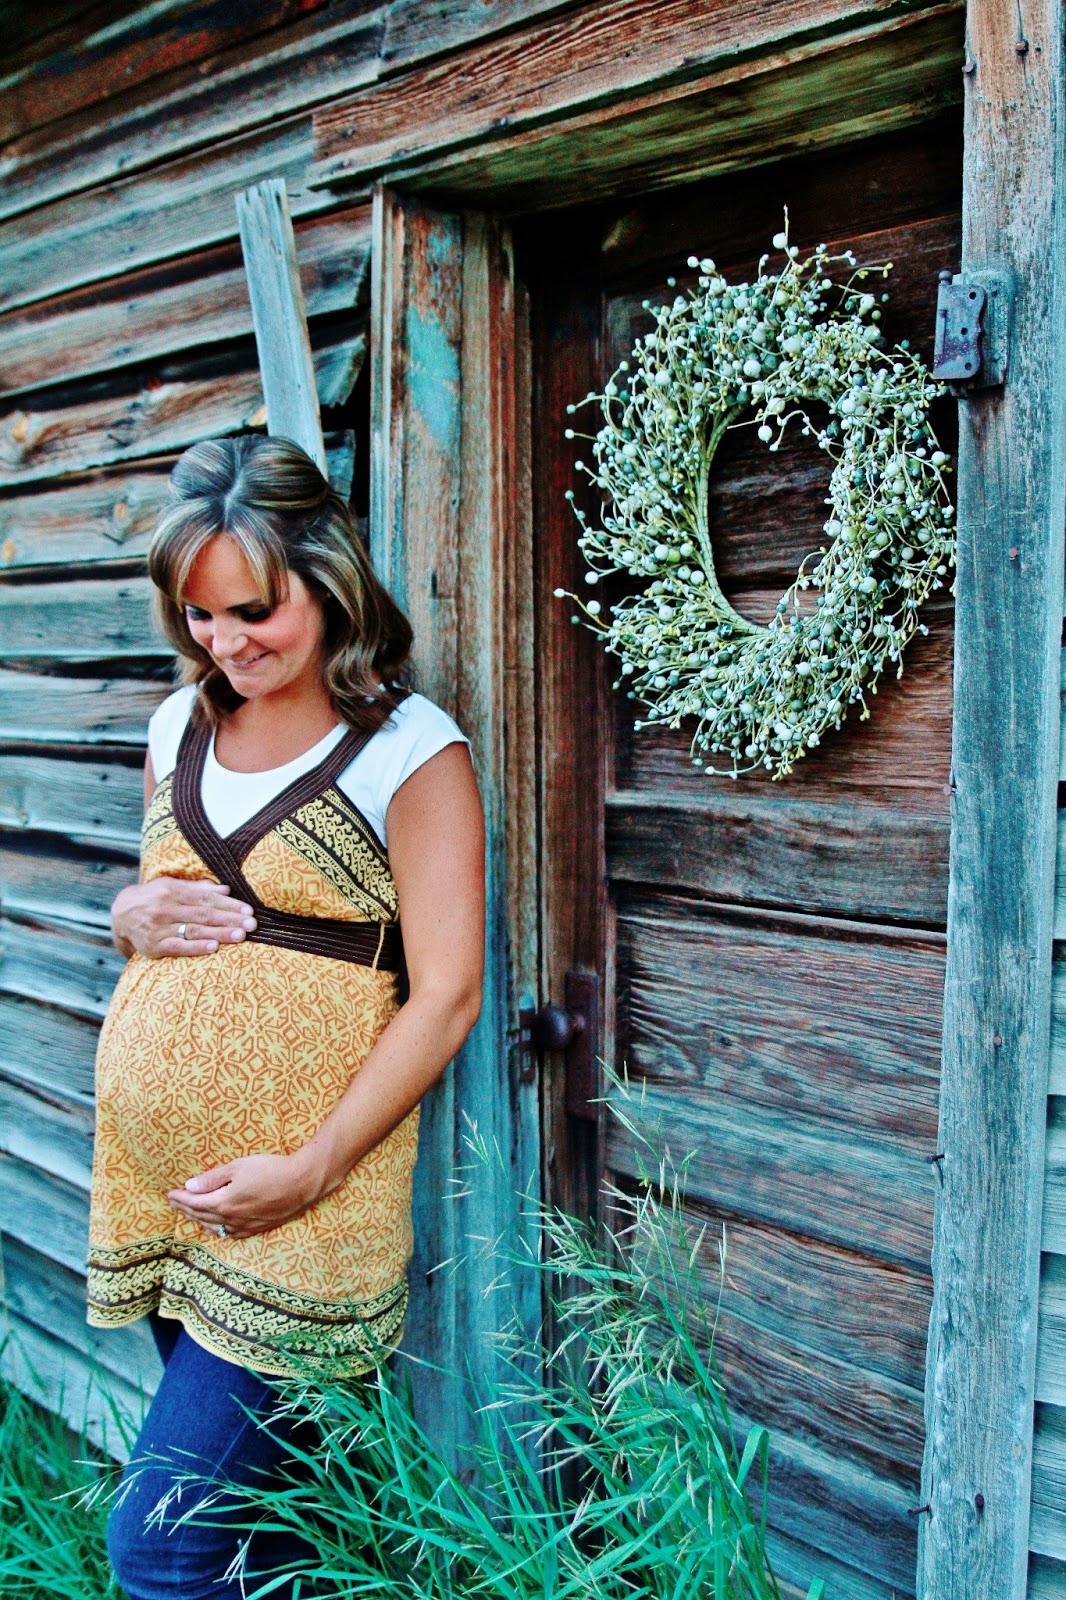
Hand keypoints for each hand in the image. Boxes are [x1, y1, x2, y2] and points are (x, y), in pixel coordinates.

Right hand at [111, 878, 256, 958]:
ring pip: (194, 930)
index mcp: (172, 890)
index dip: (229, 904)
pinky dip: (196, 948)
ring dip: (220, 933)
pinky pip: (178, 947)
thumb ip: (198, 888)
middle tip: (252, 924)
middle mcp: (165, 907)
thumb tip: (226, 889)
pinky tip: (214, 948)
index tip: (248, 910)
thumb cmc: (154, 898)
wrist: (120, 915)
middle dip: (230, 919)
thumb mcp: (171, 886)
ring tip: (240, 935)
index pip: (206, 898)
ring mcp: (158, 927)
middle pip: (204, 914)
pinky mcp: (153, 946)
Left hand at [167, 1151, 325, 1239]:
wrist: (300, 1184)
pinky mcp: (256, 1229)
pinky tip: (215, 1228)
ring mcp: (244, 1226)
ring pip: (214, 1227)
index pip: (194, 1201)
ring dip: (198, 1220)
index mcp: (223, 1202)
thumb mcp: (238, 1167)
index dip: (180, 1198)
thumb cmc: (270, 1170)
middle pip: (201, 1215)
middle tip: (174, 1203)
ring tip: (189, 1214)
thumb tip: (190, 1186)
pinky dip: (216, 1230)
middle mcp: (230, 1219)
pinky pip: (229, 1234)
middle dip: (185, 1208)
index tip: (169, 1194)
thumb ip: (213, 1178)